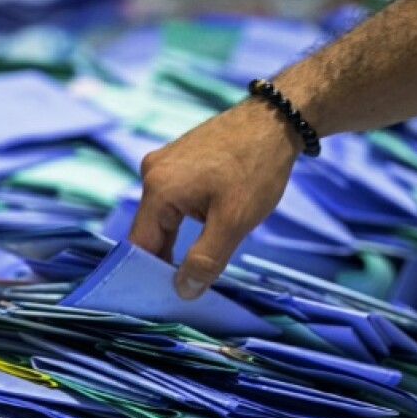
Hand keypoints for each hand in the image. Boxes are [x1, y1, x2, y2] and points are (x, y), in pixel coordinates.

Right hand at [129, 100, 299, 298]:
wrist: (276, 119)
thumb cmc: (256, 167)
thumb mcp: (233, 222)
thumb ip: (205, 260)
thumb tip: (182, 291)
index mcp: (157, 187)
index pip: (140, 243)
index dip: (148, 274)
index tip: (163, 298)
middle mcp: (152, 172)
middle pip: (149, 230)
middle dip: (165, 258)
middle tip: (185, 288)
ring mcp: (164, 162)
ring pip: (163, 216)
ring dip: (178, 240)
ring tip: (198, 263)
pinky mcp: (179, 159)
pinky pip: (172, 199)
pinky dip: (184, 220)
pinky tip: (206, 231)